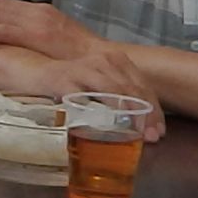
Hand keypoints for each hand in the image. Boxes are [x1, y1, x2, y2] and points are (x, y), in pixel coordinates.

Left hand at [0, 0, 98, 60]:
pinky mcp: (38, 36)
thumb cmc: (80, 54)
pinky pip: (5, 32)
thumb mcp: (55, 39)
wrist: (105, 58)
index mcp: (36, 12)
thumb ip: (34, 35)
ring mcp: (35, 22)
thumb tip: (15, 39)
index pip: (0, 4)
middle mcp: (33, 12)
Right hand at [28, 54, 168, 141]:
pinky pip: (86, 98)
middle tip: (152, 136)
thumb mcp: (101, 84)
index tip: (159, 130)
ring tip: (137, 133)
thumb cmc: (74, 82)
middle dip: (146, 115)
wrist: (38, 73)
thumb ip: (120, 95)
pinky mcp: (66, 81)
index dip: (154, 109)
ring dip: (129, 114)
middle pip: (132, 88)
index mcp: (115, 60)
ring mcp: (84, 69)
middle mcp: (102, 61)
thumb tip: (145, 122)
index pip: (142, 85)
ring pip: (114, 91)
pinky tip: (109, 125)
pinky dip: (100, 112)